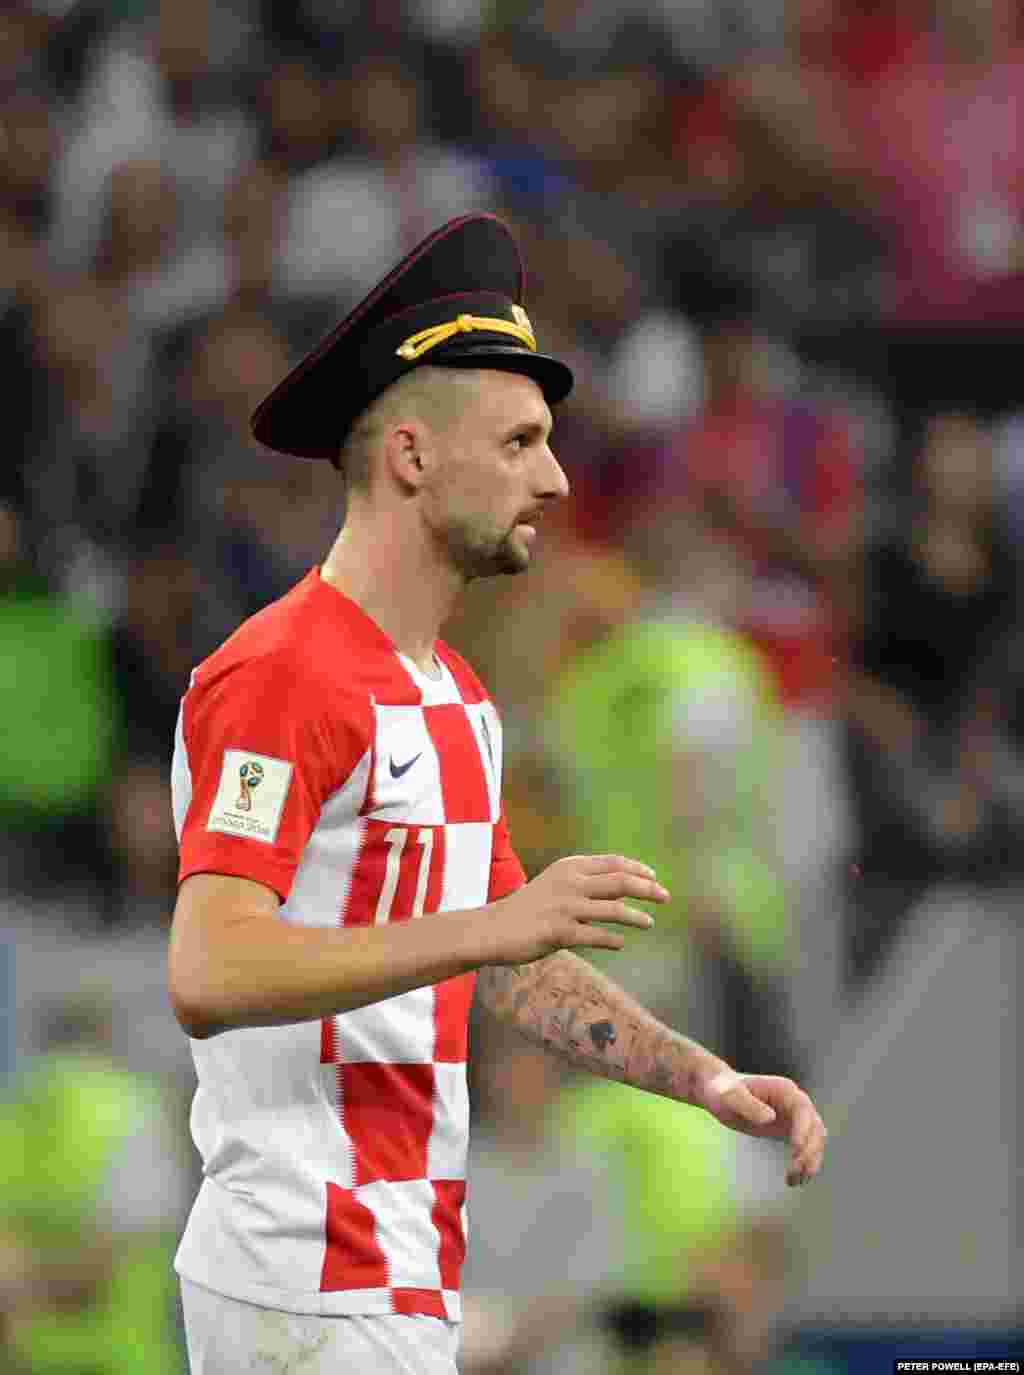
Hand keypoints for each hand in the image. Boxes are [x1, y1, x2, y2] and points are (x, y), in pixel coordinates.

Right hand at [484, 854, 668, 966]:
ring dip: (637, 917)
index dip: (638, 869)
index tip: (654, 877)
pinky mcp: (560, 932)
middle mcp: (570, 883)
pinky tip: (621, 943)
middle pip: (621, 881)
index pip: (614, 863)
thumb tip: (627, 886)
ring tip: (650, 922)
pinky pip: (597, 936)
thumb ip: (587, 883)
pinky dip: (613, 940)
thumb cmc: (529, 907)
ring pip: (614, 910)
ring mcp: (566, 908)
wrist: (494, 928)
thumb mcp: (557, 884)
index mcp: (570, 867)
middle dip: (648, 888)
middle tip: (665, 896)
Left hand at [696, 1070, 826, 1186]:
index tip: (796, 1148)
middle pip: (815, 1127)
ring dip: (810, 1161)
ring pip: (814, 1141)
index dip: (803, 1129)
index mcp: (784, 1090)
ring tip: (795, 1180)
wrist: (717, 1092)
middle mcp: (794, 1102)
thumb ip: (748, 1104)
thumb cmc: (722, 1090)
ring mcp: (793, 1117)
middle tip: (797, 1170)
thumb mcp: (730, 1096)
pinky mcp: (788, 1130)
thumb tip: (770, 1118)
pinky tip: (793, 1180)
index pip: (803, 1109)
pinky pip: (804, 1148)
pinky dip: (802, 1164)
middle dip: (810, 1150)